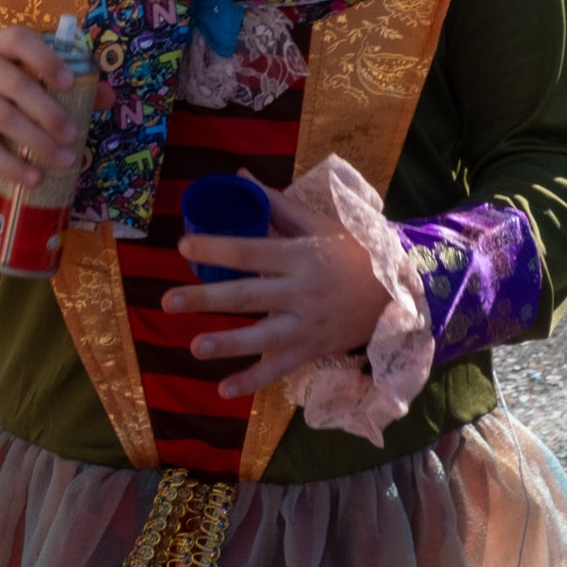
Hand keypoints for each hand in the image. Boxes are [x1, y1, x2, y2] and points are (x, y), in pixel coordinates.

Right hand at [0, 25, 109, 190]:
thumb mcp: (19, 73)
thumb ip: (63, 81)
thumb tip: (108, 97)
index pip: (19, 40)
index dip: (45, 59)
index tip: (69, 83)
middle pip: (14, 85)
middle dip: (48, 112)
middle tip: (73, 135)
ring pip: (1, 117)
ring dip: (36, 142)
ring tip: (63, 160)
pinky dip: (10, 165)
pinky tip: (33, 178)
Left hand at [160, 177, 392, 395]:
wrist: (398, 292)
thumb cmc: (351, 252)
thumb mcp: (318, 224)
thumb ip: (276, 205)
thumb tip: (238, 176)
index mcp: (300, 255)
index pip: (251, 251)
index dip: (217, 249)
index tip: (184, 247)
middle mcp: (302, 291)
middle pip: (248, 296)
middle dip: (206, 299)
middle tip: (168, 301)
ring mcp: (307, 325)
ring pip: (263, 337)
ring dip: (228, 344)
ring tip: (195, 347)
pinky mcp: (313, 350)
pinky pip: (280, 369)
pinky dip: (253, 381)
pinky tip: (224, 389)